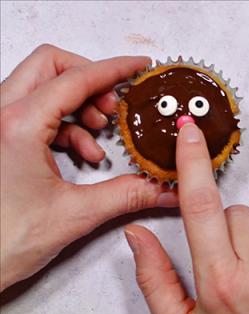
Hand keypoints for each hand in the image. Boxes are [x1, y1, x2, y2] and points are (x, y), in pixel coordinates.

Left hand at [0, 45, 177, 291]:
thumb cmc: (5, 240)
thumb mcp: (77, 213)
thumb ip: (127, 195)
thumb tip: (162, 189)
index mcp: (18, 126)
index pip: (75, 79)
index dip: (113, 69)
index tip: (138, 67)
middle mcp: (1, 116)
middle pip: (51, 67)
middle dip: (89, 82)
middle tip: (114, 108)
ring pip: (42, 89)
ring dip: (79, 108)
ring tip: (100, 140)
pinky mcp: (2, 140)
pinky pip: (36, 114)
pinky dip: (66, 127)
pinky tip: (82, 155)